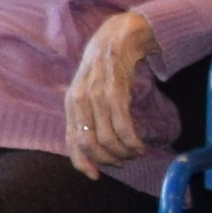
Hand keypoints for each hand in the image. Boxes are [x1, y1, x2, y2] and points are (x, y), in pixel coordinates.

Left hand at [61, 14, 162, 177]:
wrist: (119, 35)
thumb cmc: (104, 68)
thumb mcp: (89, 92)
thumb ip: (87, 118)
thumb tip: (89, 152)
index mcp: (71, 103)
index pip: (72, 142)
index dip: (82, 164)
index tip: (96, 176)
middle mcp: (79, 100)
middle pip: (90, 144)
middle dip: (109, 159)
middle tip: (124, 161)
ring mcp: (96, 94)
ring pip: (107, 137)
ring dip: (124, 152)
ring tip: (135, 152)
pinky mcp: (115, 89)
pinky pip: (123, 125)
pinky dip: (132, 141)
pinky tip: (140, 144)